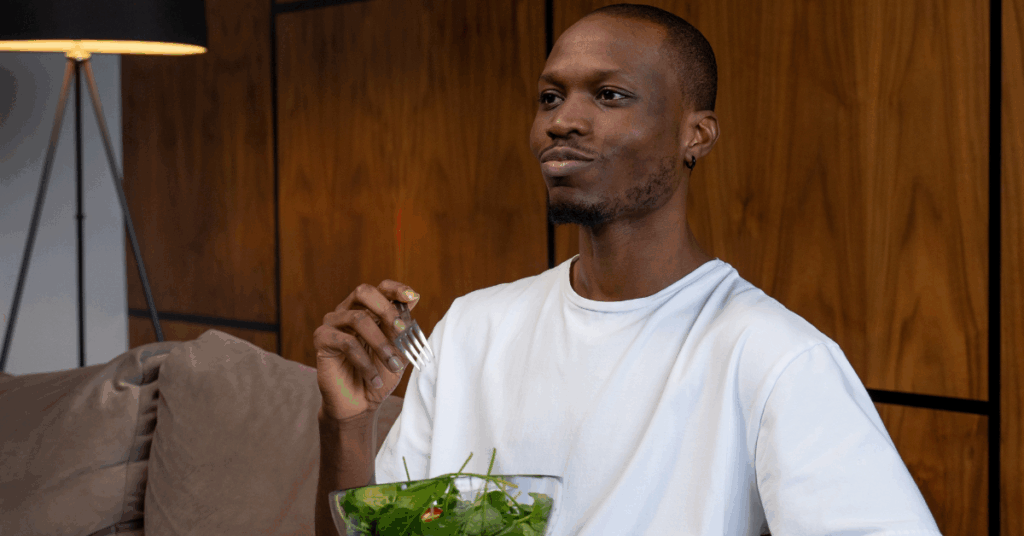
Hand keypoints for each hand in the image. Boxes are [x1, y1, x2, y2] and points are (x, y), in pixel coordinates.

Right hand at [314, 280, 419, 421]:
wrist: (360, 404)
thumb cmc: (380, 374)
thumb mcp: (397, 350)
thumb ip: (401, 327)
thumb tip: (411, 300)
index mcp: (369, 310)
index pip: (380, 288)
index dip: (396, 288)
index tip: (412, 297)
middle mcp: (348, 311)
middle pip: (363, 292)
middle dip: (386, 309)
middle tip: (402, 330)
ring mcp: (333, 323)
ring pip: (358, 319)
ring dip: (381, 344)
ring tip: (393, 365)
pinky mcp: (321, 339)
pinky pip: (346, 342)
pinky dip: (364, 362)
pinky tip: (373, 379)